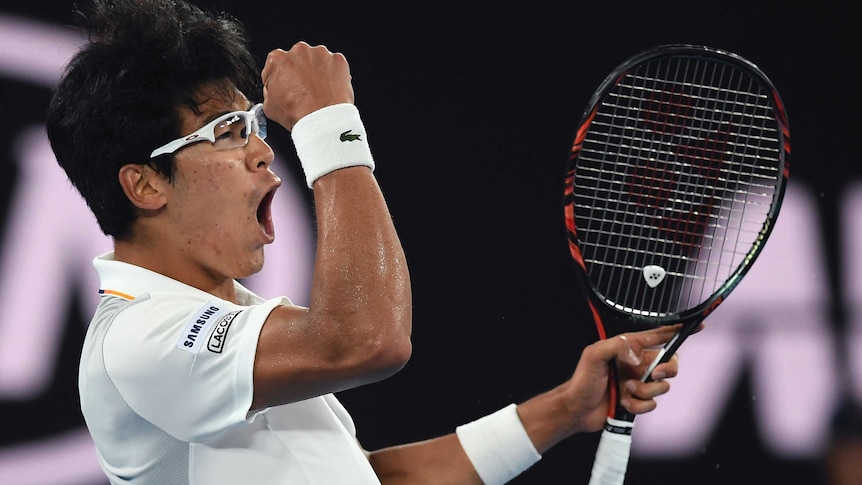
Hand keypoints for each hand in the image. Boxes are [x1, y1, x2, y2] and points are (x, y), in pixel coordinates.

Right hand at [260, 41, 354, 130]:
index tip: (285, 87)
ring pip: (317, 61)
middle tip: (303, 91)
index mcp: (278, 59)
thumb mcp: (269, 107)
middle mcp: (299, 51)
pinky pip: (334, 66)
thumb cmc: (299, 114)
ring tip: (318, 93)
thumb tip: (273, 91)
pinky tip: (330, 90)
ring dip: (317, 72)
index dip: (280, 78)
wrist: (323, 120)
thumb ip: (269, 92)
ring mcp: (320, 54)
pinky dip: (334, 75)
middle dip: (300, 72)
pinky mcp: (338, 60)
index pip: (276, 65)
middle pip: (298, 60)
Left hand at [561, 324, 693, 433]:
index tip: (695, 327)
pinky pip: (652, 404)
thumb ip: (617, 345)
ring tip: (626, 390)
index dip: (676, 331)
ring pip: (662, 386)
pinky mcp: (638, 402)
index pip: (657, 336)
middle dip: (667, 370)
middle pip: (670, 363)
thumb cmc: (582, 380)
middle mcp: (637, 365)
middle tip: (653, 373)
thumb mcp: (594, 354)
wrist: (578, 408)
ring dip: (645, 390)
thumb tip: (638, 354)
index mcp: (628, 349)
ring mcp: (639, 383)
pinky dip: (639, 406)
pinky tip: (624, 403)